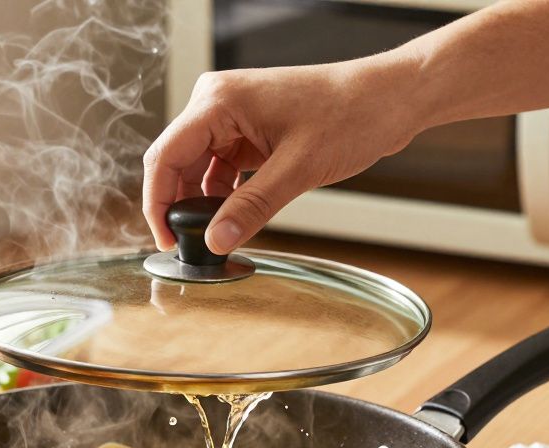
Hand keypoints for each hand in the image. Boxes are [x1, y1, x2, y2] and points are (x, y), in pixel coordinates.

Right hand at [143, 56, 422, 252]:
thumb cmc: (350, 115)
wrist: (390, 99)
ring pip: (196, 168)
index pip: (165, 156)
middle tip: (188, 248)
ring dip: (201, 203)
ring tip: (213, 237)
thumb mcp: (297, 169)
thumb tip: (215, 241)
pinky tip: (232, 218)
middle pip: (175, 162)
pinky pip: (219, 167)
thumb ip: (251, 207)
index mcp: (218, 100)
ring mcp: (232, 116)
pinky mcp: (248, 130)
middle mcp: (217, 102)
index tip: (167, 242)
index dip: (158, 203)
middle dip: (178, 206)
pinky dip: (221, 195)